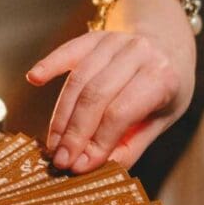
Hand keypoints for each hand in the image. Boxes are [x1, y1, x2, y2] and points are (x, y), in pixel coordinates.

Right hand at [26, 0, 194, 172]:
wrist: (169, 45)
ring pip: (78, 79)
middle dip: (74, 133)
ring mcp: (116, 40)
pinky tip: (34, 79)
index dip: (97, 142)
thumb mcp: (160, 120)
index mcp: (162, 77)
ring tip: (53, 143)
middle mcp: (139, 53)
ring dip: (61, 115)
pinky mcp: (96, 36)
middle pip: (95, 97)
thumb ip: (130, 145)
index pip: (120, 114)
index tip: (79, 166)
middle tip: (61, 159)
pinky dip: (50, 64)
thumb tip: (93, 168)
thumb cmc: (164, 89)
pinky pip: (68, 51)